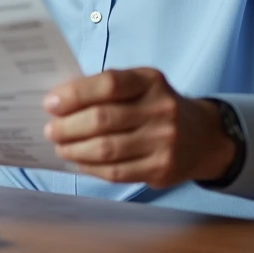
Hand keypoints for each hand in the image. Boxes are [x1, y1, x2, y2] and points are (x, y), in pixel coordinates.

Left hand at [43, 68, 235, 188]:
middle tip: (50, 130)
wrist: (203, 137)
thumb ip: (105, 89)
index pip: (108, 84)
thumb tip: (58, 101)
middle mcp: (160, 109)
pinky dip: (90, 167)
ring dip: (74, 150)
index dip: (75, 94)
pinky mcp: (161, 169)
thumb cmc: (155, 106)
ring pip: (106, 149)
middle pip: (102, 119)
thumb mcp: (139, 85)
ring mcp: (163, 141)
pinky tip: (78, 161)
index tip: (50, 103)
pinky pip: (116, 172)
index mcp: (150, 80)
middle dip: (67, 126)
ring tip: (60, 147)